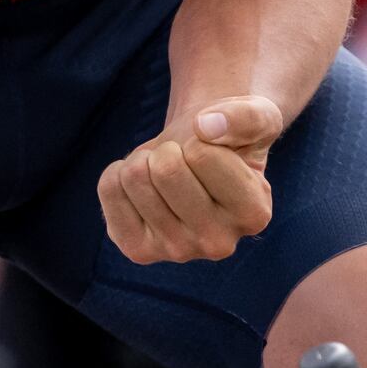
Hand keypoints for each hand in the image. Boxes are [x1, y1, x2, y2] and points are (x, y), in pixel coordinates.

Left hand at [98, 95, 280, 265]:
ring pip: (135, 177)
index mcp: (254, 213)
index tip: (211, 148)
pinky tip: (143, 185)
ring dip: (146, 158)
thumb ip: (246, 117)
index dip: (200, 135)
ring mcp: (177, 251)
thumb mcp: (257, 116)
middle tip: (183, 159)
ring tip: (165, 172)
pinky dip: (119, 171)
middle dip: (169, 148)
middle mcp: (219, 243)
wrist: (198, 157)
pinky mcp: (139, 250)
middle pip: (165, 169)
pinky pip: (109, 190)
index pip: (201, 154)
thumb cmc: (230, 137)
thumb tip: (205, 126)